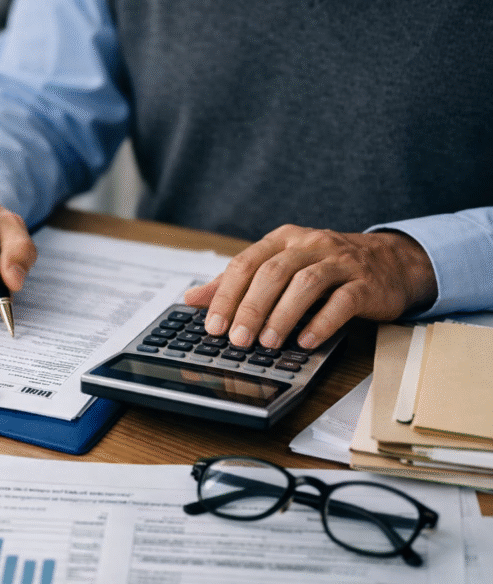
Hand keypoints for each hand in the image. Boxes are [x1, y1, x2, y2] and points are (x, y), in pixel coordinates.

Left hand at [183, 225, 436, 349]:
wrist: (391, 262)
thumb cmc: (326, 267)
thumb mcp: (280, 267)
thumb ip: (238, 282)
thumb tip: (192, 299)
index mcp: (283, 240)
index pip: (246, 263)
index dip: (226, 295)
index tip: (213, 326)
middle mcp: (310, 244)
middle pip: (272, 273)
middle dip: (251, 308)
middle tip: (237, 339)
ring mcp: (340, 261)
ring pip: (305, 284)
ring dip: (282, 315)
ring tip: (268, 343)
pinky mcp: (366, 282)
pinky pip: (342, 301)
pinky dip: (322, 322)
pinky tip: (306, 341)